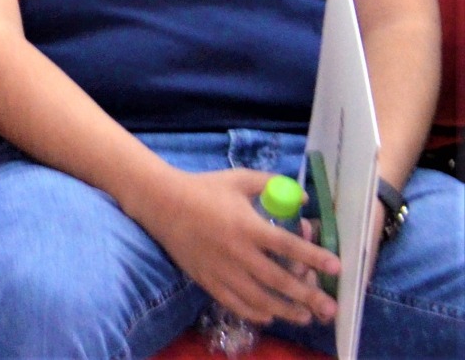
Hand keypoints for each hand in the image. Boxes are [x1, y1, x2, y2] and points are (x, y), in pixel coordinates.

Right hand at [128, 166, 338, 328]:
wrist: (160, 202)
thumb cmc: (202, 189)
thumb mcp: (238, 179)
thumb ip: (271, 184)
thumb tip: (302, 197)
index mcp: (246, 225)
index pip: (287, 245)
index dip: (314, 256)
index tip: (337, 267)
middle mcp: (237, 252)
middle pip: (279, 280)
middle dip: (308, 296)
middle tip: (330, 308)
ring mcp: (221, 270)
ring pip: (259, 299)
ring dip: (286, 310)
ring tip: (306, 317)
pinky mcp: (207, 280)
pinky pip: (235, 304)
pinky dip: (256, 313)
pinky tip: (270, 314)